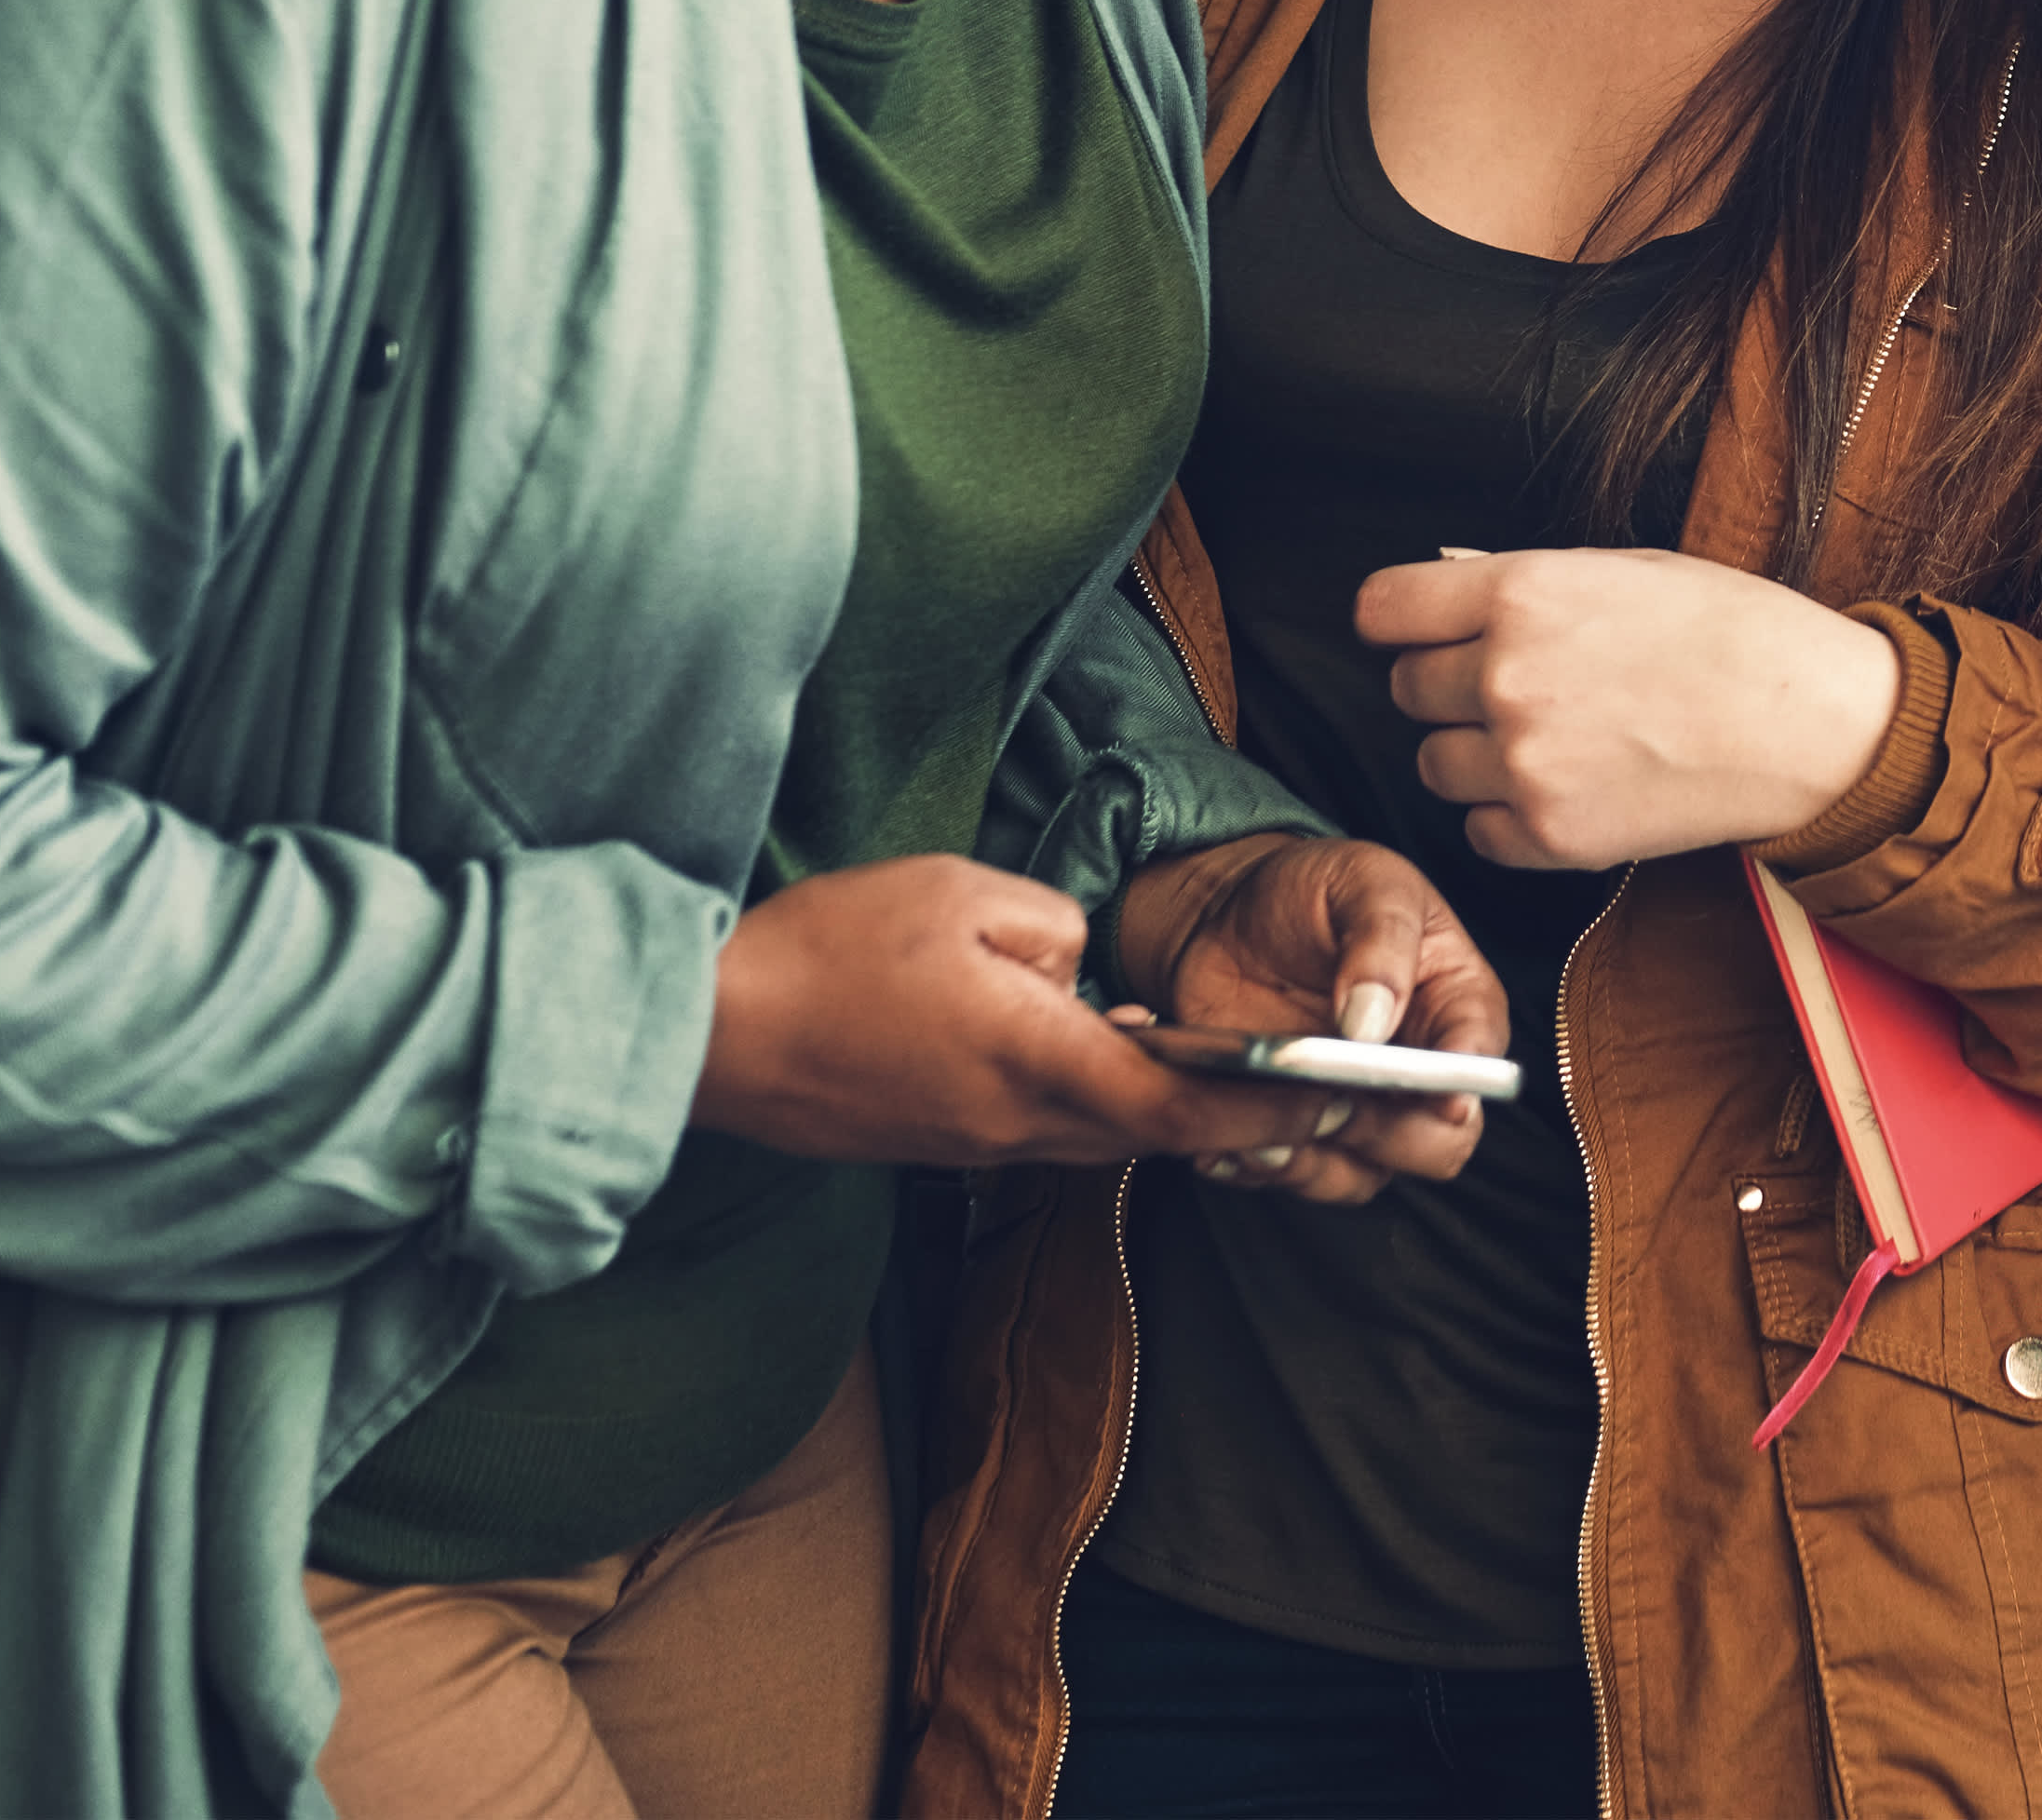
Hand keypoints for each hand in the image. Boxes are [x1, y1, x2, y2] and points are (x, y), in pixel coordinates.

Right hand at [689, 853, 1377, 1176]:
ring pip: (1099, 1135)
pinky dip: (1098, 1105)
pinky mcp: (940, 1143)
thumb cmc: (830, 952)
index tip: (1332, 1095)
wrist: (709, 1036)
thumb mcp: (962, 896)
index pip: (1179, 1107)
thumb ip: (1055, 930)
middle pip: (1153, 1135)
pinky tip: (1111, 1061)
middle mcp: (1016, 1126)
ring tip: (1241, 1080)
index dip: (1265, 1106)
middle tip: (1321, 1095)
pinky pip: (1043, 1131)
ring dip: (1169, 1113)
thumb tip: (1085, 972)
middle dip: (1240, 1117)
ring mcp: (975, 1145)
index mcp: (1037, 1063)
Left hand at [1125, 835, 1503, 1204]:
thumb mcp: (1362, 882)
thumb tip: (1374, 1018)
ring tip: (1265, 1127)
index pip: (1480, 1057)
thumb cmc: (1315, 891)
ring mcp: (1360, 1107)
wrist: (1231, 915)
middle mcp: (1419, 1070)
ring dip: (1317, 1160)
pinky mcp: (1300, 1128)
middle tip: (1335, 1096)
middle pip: (1439, 1142)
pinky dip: (1262, 1166)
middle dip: (1390, 1132)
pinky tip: (1226, 1140)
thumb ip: (1381, 938)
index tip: (1440, 1094)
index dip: (1466, 1083)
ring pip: (1367, 1173)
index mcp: (1456, 1002)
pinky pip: (1297, 1174)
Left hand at [1361, 548, 1906, 871]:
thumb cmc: (1733, 633)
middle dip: (1449, 684)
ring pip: (1433, 764)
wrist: (1807, 723)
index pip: (1384, 608)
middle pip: (1407, 689)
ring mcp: (1524, 763)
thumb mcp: (1623, 569)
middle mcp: (1506, 678)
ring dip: (1473, 753)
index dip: (1402, 619)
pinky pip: (1477, 830)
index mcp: (1522, 593)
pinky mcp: (1549, 836)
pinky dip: (1507, 816)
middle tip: (1516, 684)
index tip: (1418, 629)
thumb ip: (1524, 582)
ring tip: (1549, 738)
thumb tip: (1452, 584)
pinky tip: (1565, 786)